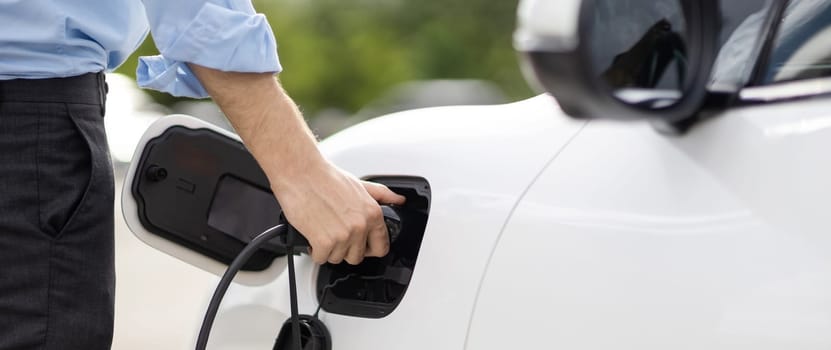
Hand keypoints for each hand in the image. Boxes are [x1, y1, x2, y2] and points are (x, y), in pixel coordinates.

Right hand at [273, 162, 405, 263]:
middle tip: (336, 234)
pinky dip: (314, 250)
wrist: (300, 174)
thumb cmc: (325, 177)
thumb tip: (398, 200)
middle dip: (345, 249)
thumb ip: (381, 195)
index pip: (381, 247)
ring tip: (323, 230)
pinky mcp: (323, 242)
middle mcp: (360, 226)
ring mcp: (343, 236)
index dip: (369, 249)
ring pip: (337, 258)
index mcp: (372, 214)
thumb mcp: (360, 184)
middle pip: (357, 257)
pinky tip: (313, 235)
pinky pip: (320, 258)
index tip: (362, 246)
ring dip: (328, 249)